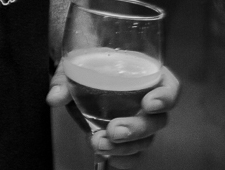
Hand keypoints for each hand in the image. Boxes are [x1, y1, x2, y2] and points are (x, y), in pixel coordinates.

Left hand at [47, 63, 180, 168]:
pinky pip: (133, 154)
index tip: (149, 104)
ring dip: (125, 147)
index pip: (169, 86)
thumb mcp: (73, 66)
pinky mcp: (127, 140)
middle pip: (158, 120)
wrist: (78, 78)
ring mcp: (139, 122)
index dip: (165, 97)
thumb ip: (64, 79)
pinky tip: (107, 157)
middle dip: (137, 128)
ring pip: (145, 140)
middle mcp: (147, 101)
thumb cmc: (86, 67)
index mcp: (144, 75)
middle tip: (115, 130)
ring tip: (99, 143)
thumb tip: (54, 97)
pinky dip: (123, 159)